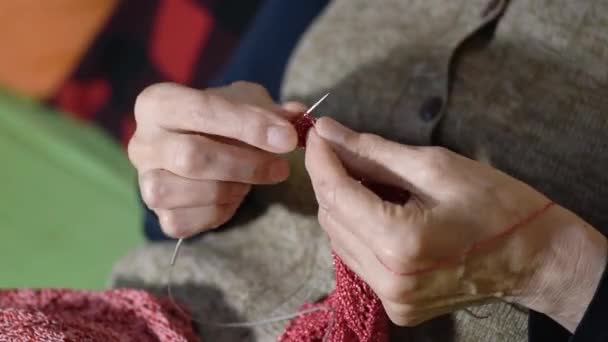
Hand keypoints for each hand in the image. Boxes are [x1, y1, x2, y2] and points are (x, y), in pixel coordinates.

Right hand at [129, 81, 300, 237]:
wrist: (205, 147)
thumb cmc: (225, 120)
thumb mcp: (248, 103)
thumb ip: (272, 110)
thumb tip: (296, 116)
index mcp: (157, 103)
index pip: (202, 109)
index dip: (248, 125)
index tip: (287, 138)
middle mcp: (141, 142)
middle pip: (191, 157)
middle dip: (245, 164)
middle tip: (281, 167)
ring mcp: (145, 182)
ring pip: (188, 192)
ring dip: (232, 188)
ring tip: (251, 179)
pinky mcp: (158, 216)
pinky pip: (187, 222)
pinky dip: (219, 211)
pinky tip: (233, 196)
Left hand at [305, 117, 606, 330]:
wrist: (536, 257)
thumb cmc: (497, 204)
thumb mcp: (435, 167)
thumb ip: (373, 151)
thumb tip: (328, 132)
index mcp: (400, 242)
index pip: (335, 194)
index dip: (321, 159)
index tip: (319, 133)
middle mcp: (389, 278)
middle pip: (331, 218)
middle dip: (331, 179)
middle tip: (344, 149)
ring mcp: (393, 298)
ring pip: (339, 240)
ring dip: (343, 204)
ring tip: (366, 177)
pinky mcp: (398, 306)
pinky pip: (358, 259)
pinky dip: (359, 229)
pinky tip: (377, 208)